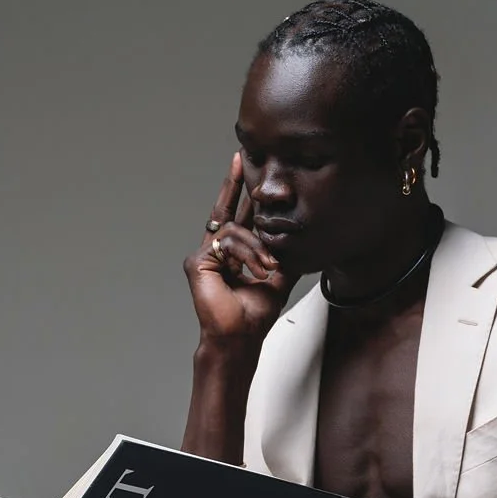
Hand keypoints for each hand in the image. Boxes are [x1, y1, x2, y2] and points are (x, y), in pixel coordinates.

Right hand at [183, 154, 292, 343]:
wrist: (240, 338)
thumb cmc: (255, 315)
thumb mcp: (279, 277)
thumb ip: (282, 253)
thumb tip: (297, 234)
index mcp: (232, 255)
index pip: (236, 218)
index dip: (239, 193)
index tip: (242, 166)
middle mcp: (216, 251)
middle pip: (225, 211)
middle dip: (234, 185)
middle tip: (241, 159)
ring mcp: (205, 256)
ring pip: (235, 230)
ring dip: (258, 249)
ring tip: (268, 270)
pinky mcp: (198, 262)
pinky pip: (228, 242)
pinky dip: (246, 255)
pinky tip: (255, 272)